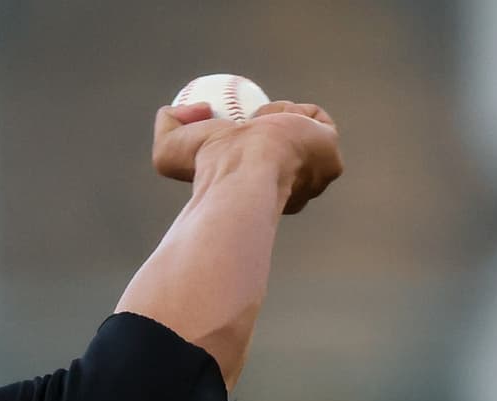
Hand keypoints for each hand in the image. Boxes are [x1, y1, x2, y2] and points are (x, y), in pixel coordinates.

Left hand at [151, 98, 342, 213]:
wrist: (242, 175)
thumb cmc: (206, 169)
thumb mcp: (170, 152)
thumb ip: (166, 128)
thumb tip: (179, 108)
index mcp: (264, 195)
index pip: (265, 161)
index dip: (253, 136)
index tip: (239, 123)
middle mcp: (294, 192)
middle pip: (289, 145)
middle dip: (274, 127)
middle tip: (252, 116)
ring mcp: (317, 179)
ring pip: (307, 130)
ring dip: (285, 115)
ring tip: (264, 121)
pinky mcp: (330, 160)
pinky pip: (318, 121)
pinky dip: (300, 111)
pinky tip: (281, 119)